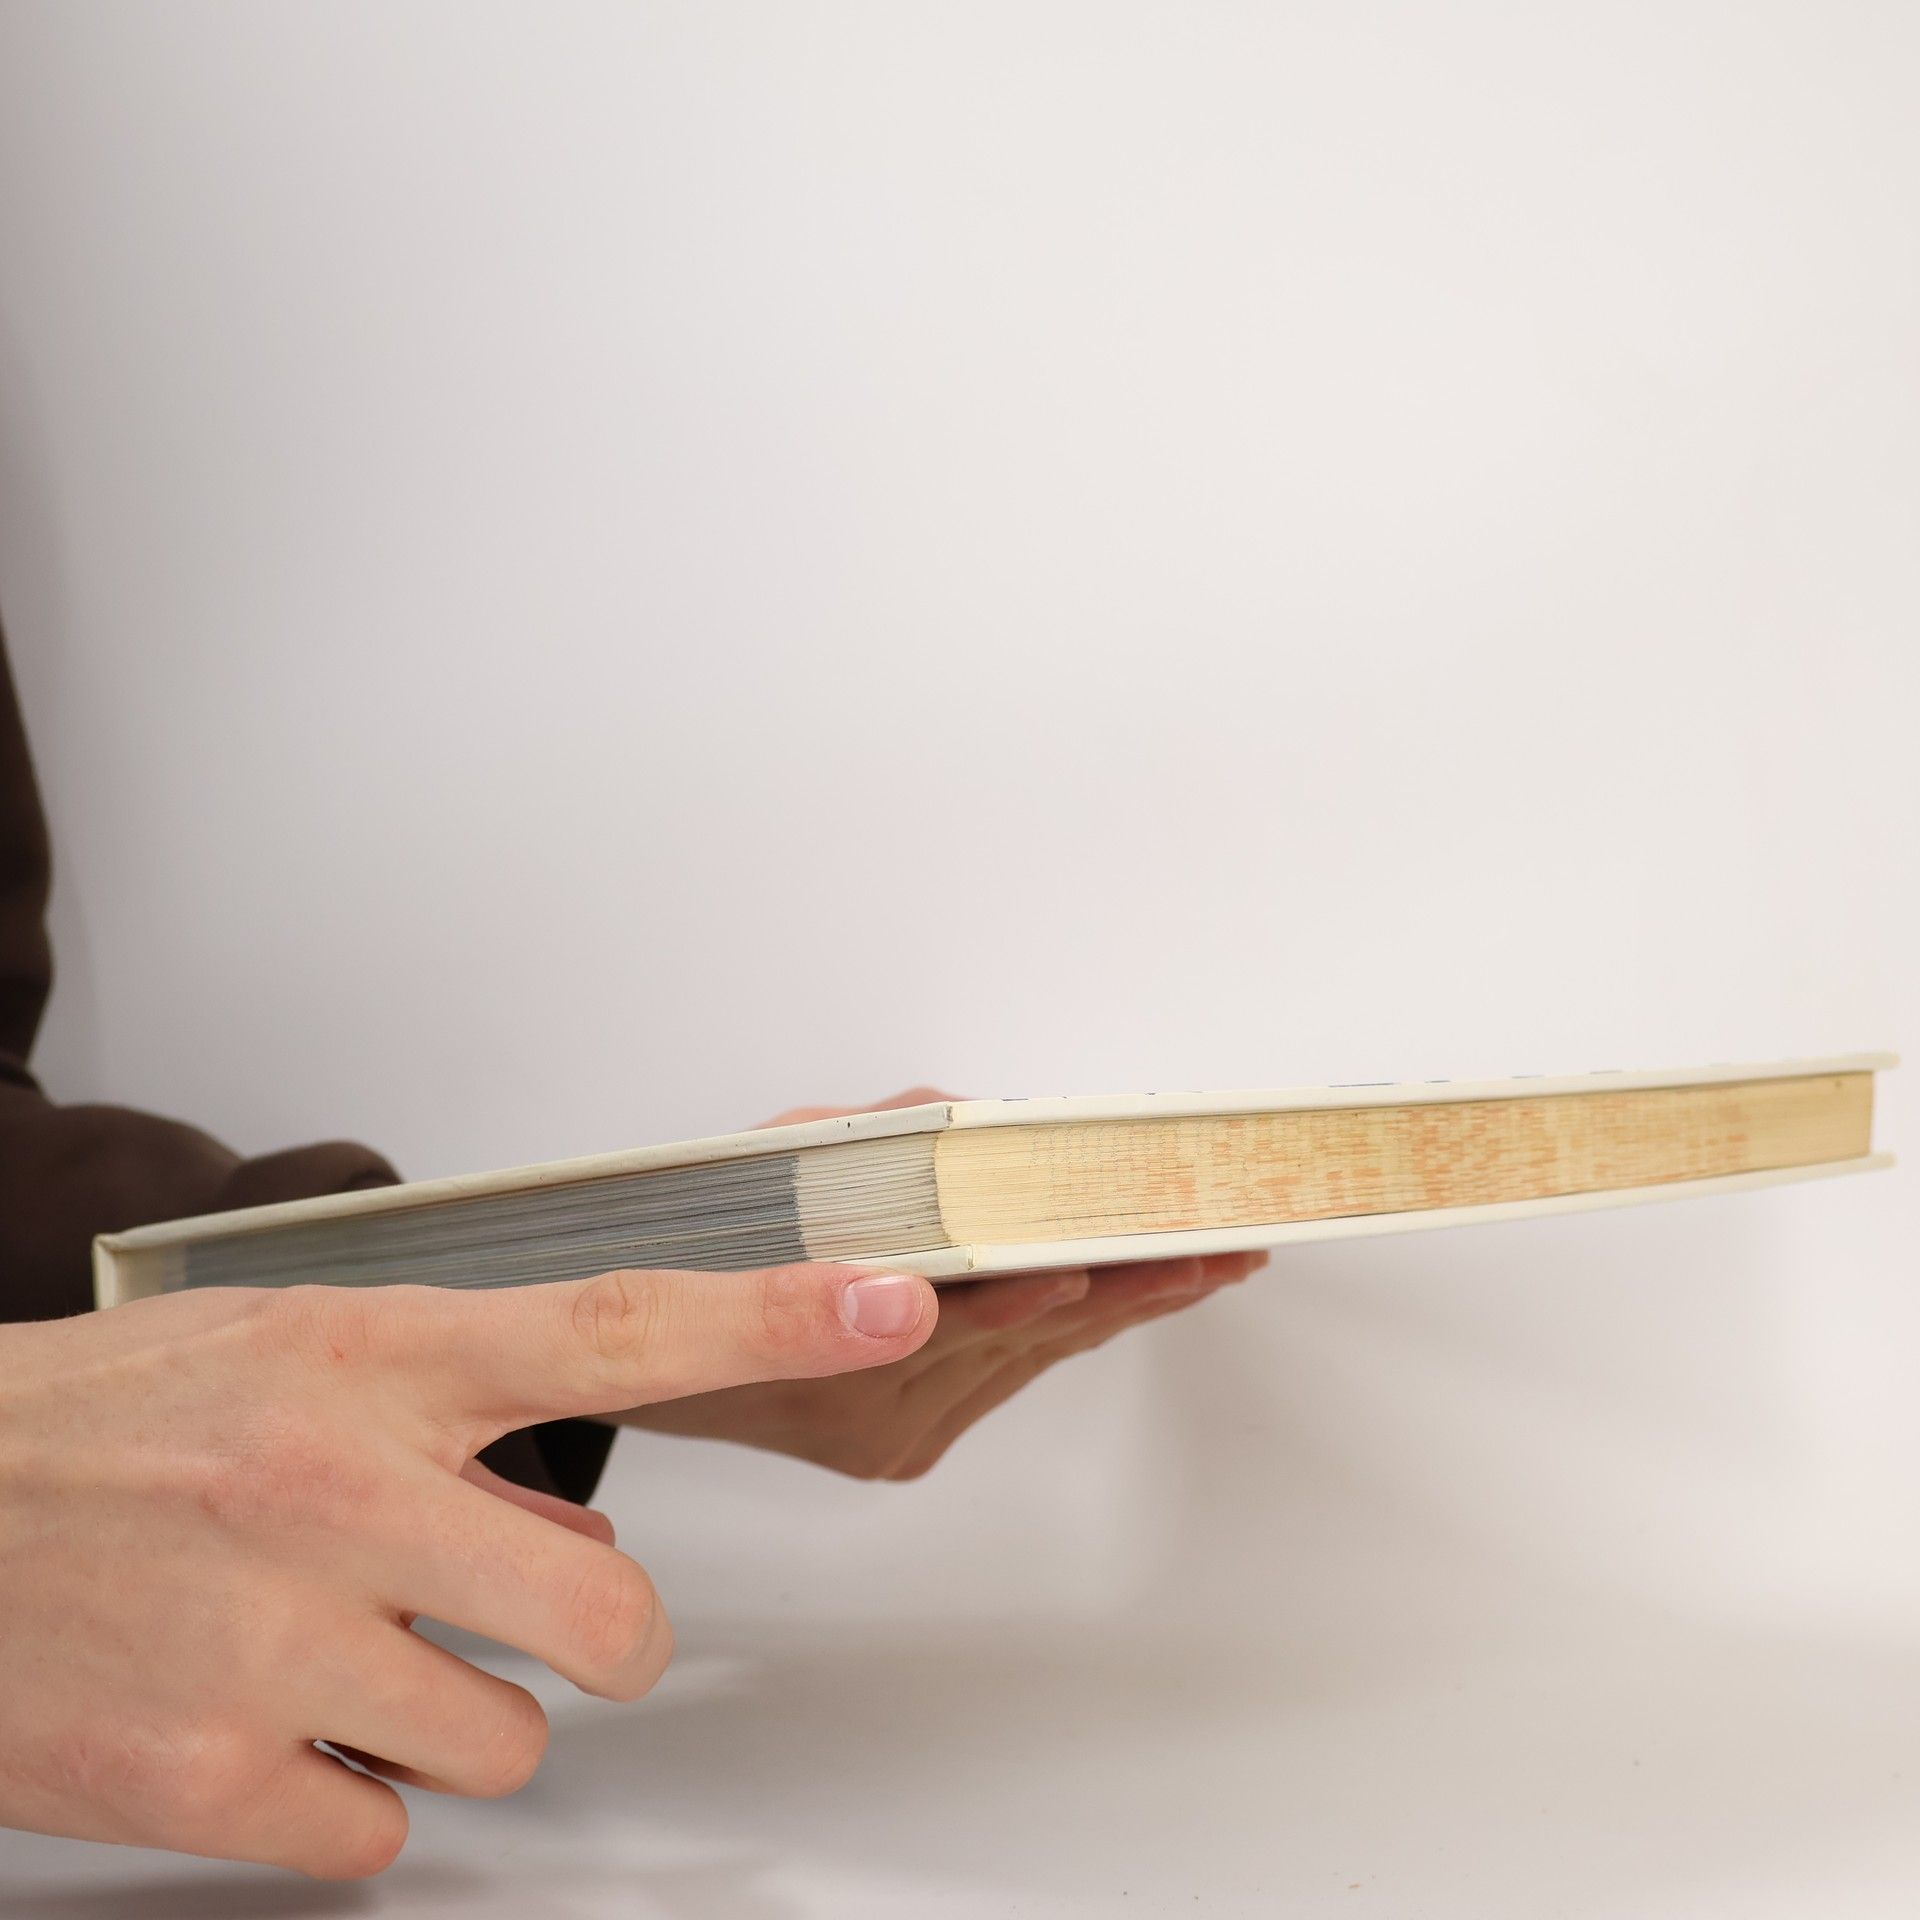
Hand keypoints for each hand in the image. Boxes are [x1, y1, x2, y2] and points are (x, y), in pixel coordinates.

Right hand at [0, 1261, 933, 1875]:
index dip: (771, 1317)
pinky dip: (353, 1796)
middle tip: (540, 1616)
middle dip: (606, 1638)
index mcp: (369, 1357)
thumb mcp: (290, 1352)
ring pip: (509, 1743)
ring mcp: (269, 1643)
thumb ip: (457, 1410)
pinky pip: (386, 1834)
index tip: (886, 1301)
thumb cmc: (111, 1423)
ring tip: (342, 1649)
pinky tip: (271, 1720)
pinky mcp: (201, 1781)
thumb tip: (587, 1512)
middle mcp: (332, 1487)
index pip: (616, 1324)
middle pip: (609, 1610)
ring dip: (459, 1715)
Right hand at [611, 1091, 1264, 1477]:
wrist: (635, 1369)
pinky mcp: (910, 1441)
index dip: (1038, 1281)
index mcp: (828, 1361)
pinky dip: (1064, 1327)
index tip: (1104, 1260)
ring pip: (1032, 1360)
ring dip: (1119, 1309)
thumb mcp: (755, 1180)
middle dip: (1128, 1286)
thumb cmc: (689, 1266)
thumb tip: (965, 1116)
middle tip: (1219, 1249)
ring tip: (1203, 1265)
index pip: (958, 1313)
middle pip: (1024, 1337)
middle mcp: (876, 1414)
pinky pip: (1008, 1375)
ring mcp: (899, 1435)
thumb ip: (866, 1148)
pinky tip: (1122, 1294)